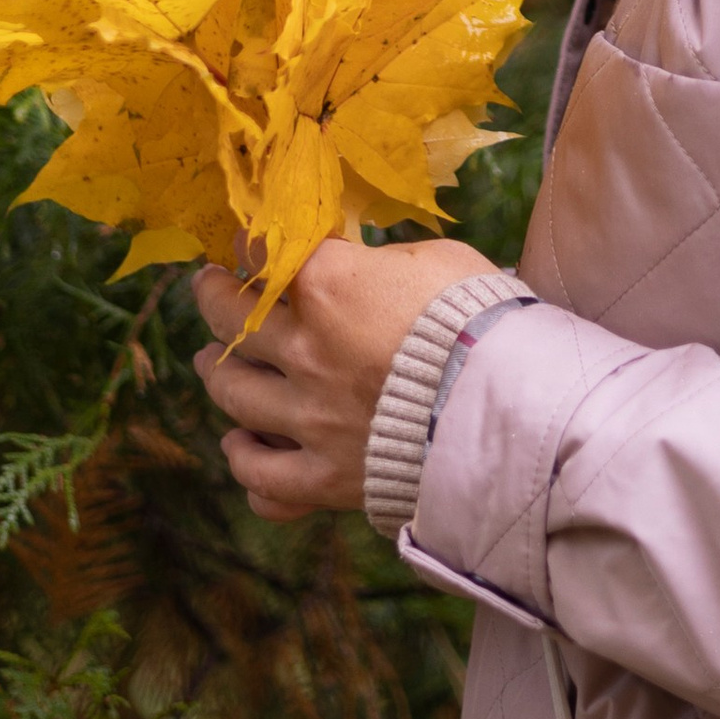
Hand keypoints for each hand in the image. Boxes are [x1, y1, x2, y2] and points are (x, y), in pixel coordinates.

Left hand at [191, 235, 498, 523]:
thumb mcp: (439, 261)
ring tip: (208, 363)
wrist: (511, 411)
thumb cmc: (484, 321)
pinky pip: (263, 479)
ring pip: (233, 394)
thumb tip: (359, 262)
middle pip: (231, 319)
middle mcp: (307, 352)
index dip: (249, 241)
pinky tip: (239, 447)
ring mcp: (310, 420)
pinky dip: (245, 463)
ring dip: (214, 374)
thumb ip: (384, 261)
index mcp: (330, 288)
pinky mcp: (327, 478)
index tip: (245, 239)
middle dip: (213, 297)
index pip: (267, 252)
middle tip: (207, 288)